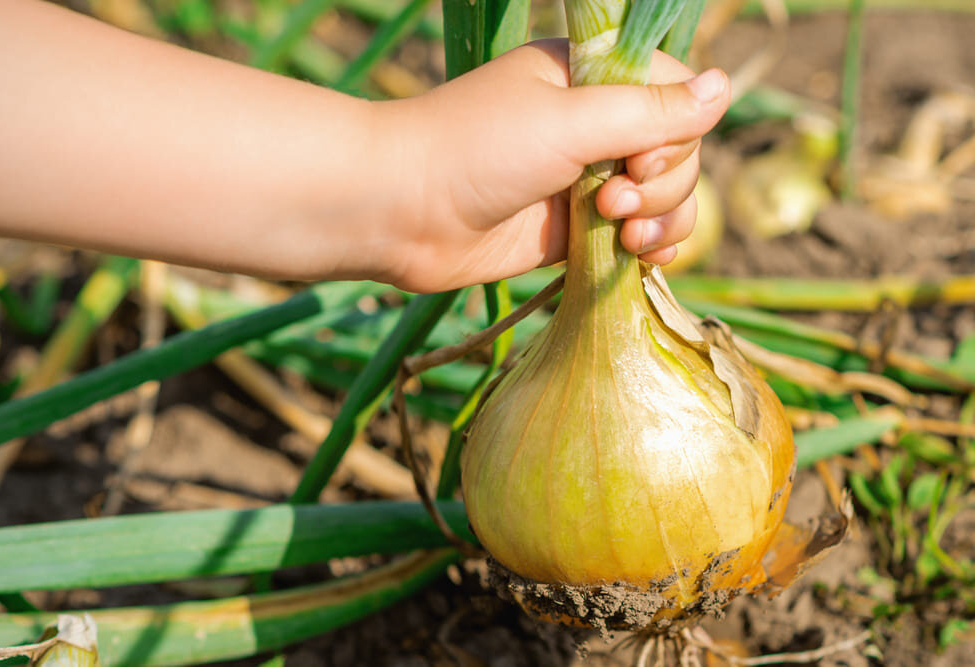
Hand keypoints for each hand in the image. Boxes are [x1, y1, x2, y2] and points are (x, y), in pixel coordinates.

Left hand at [377, 39, 729, 292]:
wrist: (402, 214)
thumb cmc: (477, 149)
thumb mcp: (570, 121)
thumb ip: (651, 110)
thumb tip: (727, 87)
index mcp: (591, 77)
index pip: (676, 94)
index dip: (678, 132)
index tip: (638, 156)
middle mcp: (593, 124)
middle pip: (678, 151)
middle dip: (662, 183)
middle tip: (610, 200)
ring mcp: (586, 180)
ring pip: (665, 199)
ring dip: (660, 221)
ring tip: (618, 236)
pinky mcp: (574, 231)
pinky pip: (637, 238)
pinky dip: (649, 250)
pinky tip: (638, 260)